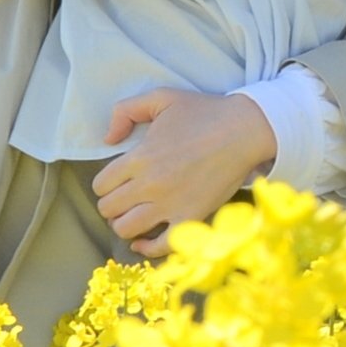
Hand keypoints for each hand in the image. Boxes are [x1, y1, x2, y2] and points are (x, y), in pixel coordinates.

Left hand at [92, 89, 276, 257]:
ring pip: (126, 229)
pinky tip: (142, 242)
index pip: (101, 185)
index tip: (116, 182)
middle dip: (112, 204)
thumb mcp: (161, 98)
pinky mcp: (191, 218)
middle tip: (125, 198)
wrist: (244, 130)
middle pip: (109, 209)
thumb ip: (125, 111)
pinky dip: (147, 248)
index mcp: (139, 157)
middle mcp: (150, 185)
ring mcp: (170, 205)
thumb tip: (108, 139)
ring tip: (135, 215)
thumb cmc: (204, 112)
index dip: (105, 185)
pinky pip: (160, 246)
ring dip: (125, 224)